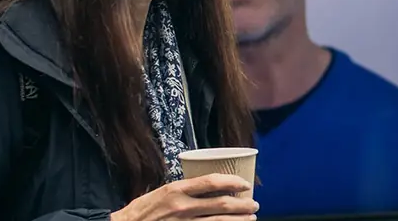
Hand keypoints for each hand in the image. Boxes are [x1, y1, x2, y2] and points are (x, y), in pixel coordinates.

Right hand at [110, 174, 257, 220]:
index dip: (233, 182)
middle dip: (243, 205)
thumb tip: (211, 186)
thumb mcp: (162, 192)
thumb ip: (184, 189)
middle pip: (222, 205)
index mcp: (176, 190)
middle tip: (254, 204)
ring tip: (250, 218)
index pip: (212, 182)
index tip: (245, 184)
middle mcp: (181, 207)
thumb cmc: (143, 211)